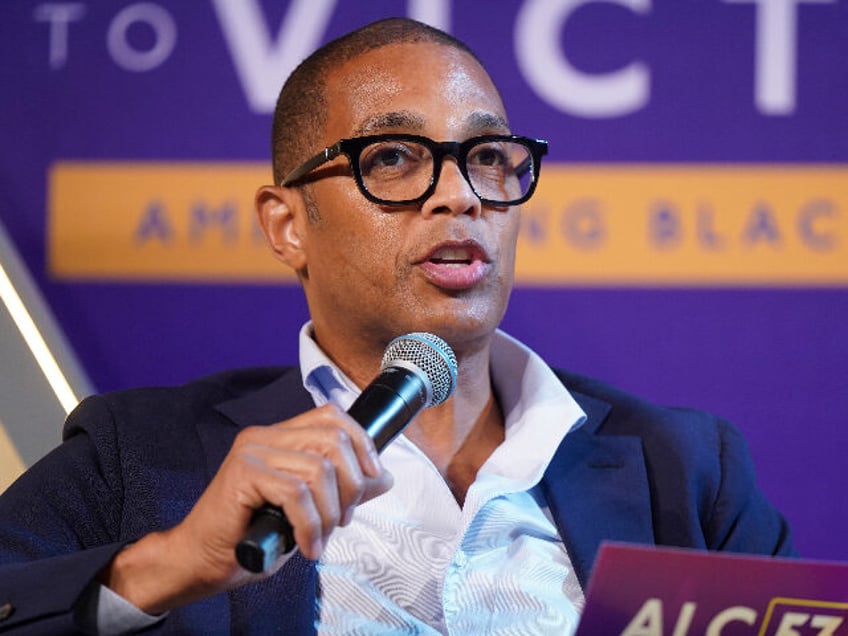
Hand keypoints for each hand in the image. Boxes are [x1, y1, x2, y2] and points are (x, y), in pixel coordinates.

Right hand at [99, 404, 392, 613]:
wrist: (200, 561)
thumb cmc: (250, 536)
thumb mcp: (309, 511)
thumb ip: (342, 490)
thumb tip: (383, 477)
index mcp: (280, 436)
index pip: (332, 416)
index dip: (362, 443)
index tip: (371, 480)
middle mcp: (265, 436)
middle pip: (334, 439)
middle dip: (352, 485)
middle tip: (341, 520)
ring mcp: (252, 451)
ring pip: (320, 469)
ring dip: (330, 512)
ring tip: (320, 537)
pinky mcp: (242, 473)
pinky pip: (296, 493)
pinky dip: (310, 525)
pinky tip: (306, 545)